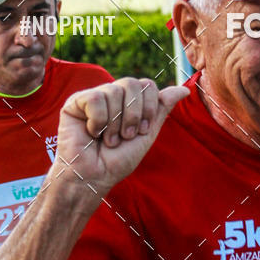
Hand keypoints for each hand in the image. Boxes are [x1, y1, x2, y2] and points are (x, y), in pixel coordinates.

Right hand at [50, 78, 188, 197]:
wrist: (94, 176)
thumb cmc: (117, 160)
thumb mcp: (147, 134)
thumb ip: (161, 109)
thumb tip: (184, 90)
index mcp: (128, 102)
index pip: (147, 85)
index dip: (148, 108)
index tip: (141, 132)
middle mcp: (111, 95)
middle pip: (132, 83)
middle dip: (134, 114)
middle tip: (126, 136)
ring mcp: (93, 97)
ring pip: (113, 91)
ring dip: (115, 123)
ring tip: (108, 140)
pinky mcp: (75, 102)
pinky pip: (94, 98)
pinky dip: (98, 121)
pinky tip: (92, 133)